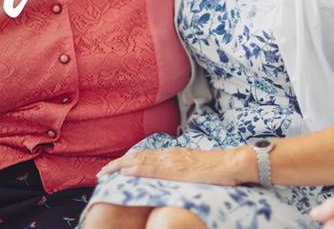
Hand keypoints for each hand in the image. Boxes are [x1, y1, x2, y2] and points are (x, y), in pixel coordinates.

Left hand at [97, 147, 249, 185]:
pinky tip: (126, 173)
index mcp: (173, 155)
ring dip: (121, 166)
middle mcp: (170, 155)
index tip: (112, 169)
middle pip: (137, 157)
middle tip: (100, 174)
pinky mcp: (176, 169)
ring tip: (105, 173)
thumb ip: (180, 170)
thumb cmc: (218, 168)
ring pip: (140, 161)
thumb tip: (169, 177)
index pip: (144, 156)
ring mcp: (172, 160)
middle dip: (117, 165)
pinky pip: (152, 169)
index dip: (126, 161)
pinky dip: (136, 169)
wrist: (233, 163)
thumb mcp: (194, 168)